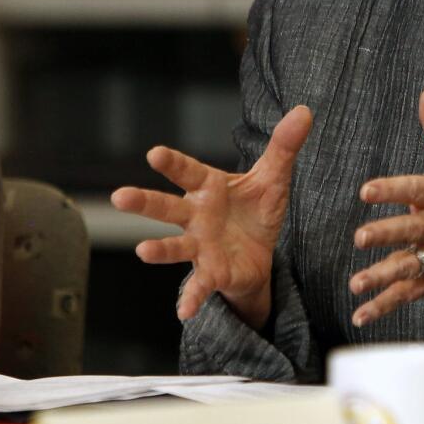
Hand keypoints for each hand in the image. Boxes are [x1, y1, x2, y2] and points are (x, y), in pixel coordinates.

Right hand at [110, 105, 312, 328]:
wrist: (259, 254)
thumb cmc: (255, 210)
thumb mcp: (274, 177)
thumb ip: (284, 146)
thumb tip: (304, 111)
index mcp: (208, 188)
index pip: (187, 171)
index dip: (172, 162)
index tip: (154, 153)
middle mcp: (196, 216)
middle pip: (166, 207)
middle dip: (143, 201)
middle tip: (118, 196)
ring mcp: (199, 246)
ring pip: (174, 246)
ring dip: (159, 249)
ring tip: (143, 250)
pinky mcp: (212, 272)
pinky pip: (200, 285)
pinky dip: (192, 298)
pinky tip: (184, 312)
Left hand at [349, 89, 423, 326]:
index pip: (416, 188)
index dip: (393, 189)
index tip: (367, 189)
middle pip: (411, 230)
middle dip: (387, 234)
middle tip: (362, 237)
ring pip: (408, 266)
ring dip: (382, 276)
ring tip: (358, 283)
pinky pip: (408, 294)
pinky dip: (384, 306)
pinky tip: (362, 313)